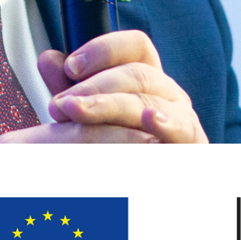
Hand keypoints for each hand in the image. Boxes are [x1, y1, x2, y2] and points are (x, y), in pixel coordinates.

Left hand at [0, 30, 206, 143]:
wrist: (137, 192)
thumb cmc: (117, 148)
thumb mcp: (90, 117)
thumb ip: (72, 90)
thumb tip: (49, 58)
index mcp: (146, 80)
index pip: (135, 47)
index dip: (104, 49)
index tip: (71, 66)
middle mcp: (168, 94)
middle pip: (137, 73)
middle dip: (94, 85)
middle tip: (60, 104)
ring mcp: (183, 118)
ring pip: (148, 100)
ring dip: (110, 104)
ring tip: (78, 112)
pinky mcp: (190, 145)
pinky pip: (182, 130)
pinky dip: (166, 123)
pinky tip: (149, 119)